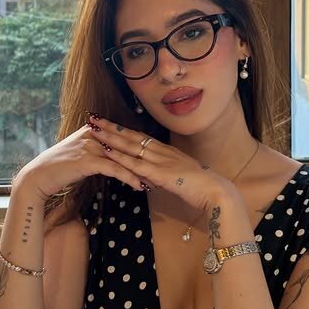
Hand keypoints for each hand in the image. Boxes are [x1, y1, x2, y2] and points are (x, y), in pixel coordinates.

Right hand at [14, 118, 149, 201]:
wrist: (38, 176)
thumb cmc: (58, 168)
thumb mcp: (78, 154)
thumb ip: (94, 149)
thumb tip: (110, 155)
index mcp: (92, 131)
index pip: (122, 137)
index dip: (139, 148)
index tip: (154, 159)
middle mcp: (93, 134)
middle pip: (125, 146)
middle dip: (144, 159)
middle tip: (160, 170)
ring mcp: (90, 146)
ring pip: (123, 157)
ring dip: (141, 170)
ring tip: (155, 180)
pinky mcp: (88, 160)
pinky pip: (114, 168)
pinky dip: (129, 178)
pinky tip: (138, 186)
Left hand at [85, 114, 231, 213]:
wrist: (215, 191)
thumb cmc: (200, 187)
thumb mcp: (177, 178)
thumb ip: (160, 175)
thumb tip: (146, 178)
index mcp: (166, 151)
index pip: (139, 136)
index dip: (122, 129)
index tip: (107, 122)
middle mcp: (161, 151)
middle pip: (131, 136)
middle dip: (110, 127)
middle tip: (92, 117)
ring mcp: (160, 160)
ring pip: (129, 146)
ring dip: (109, 137)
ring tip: (93, 128)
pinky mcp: (160, 173)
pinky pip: (135, 163)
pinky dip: (119, 156)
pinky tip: (106, 151)